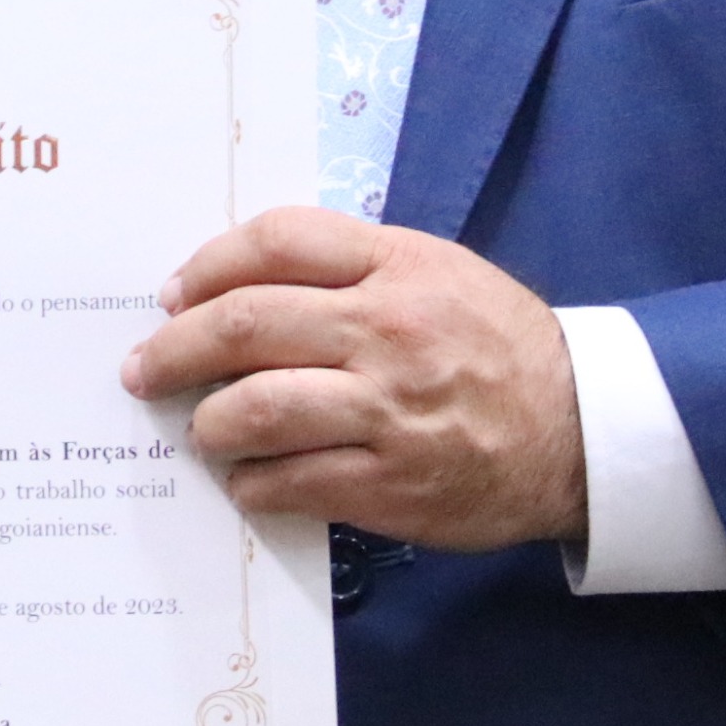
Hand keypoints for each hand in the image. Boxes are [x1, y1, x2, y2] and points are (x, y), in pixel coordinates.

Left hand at [120, 206, 586, 549]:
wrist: (581, 430)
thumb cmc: (496, 345)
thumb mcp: (437, 272)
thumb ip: (349, 267)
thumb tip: (238, 285)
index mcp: (397, 267)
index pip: (277, 240)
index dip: (207, 265)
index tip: (173, 294)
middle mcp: (387, 332)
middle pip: (245, 324)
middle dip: (173, 348)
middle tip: (144, 368)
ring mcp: (389, 412)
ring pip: (255, 410)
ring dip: (207, 425)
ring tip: (199, 431)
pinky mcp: (394, 485)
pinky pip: (290, 483)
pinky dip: (249, 484)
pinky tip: (246, 481)